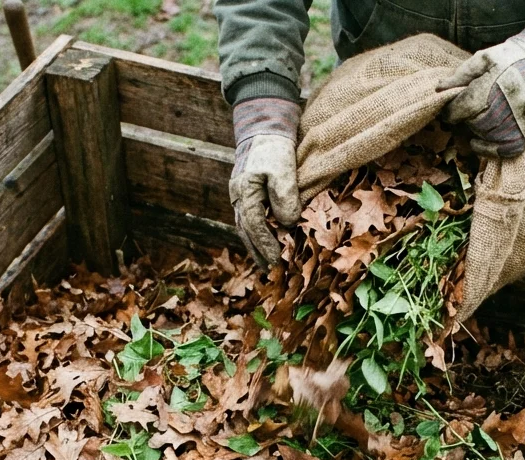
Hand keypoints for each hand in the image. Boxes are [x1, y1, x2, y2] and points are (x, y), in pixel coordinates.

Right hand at [229, 98, 301, 266]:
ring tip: (267, 263)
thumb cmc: (275, 145)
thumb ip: (284, 194)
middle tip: (271, 270)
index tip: (277, 259)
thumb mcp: (283, 167)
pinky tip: (266, 241)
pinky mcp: (248, 192)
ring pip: (245, 226)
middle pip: (246, 230)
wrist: (265, 123)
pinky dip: (257, 233)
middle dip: (258, 251)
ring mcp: (240, 193)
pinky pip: (250, 218)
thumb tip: (286, 222)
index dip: (265, 243)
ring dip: (255, 245)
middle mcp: (238, 194)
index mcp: (244, 190)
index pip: (254, 224)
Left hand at [437, 18, 524, 157]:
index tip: (449, 110)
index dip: (451, 111)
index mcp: (495, 85)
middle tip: (466, 112)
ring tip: (477, 118)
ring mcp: (520, 122)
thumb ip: (461, 74)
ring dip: (476, 130)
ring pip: (487, 136)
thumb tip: (440, 89)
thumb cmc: (510, 60)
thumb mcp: (484, 58)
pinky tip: (477, 141)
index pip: (464, 107)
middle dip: (466, 118)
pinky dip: (487, 149)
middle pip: (474, 122)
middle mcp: (509, 106)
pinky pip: (503, 151)